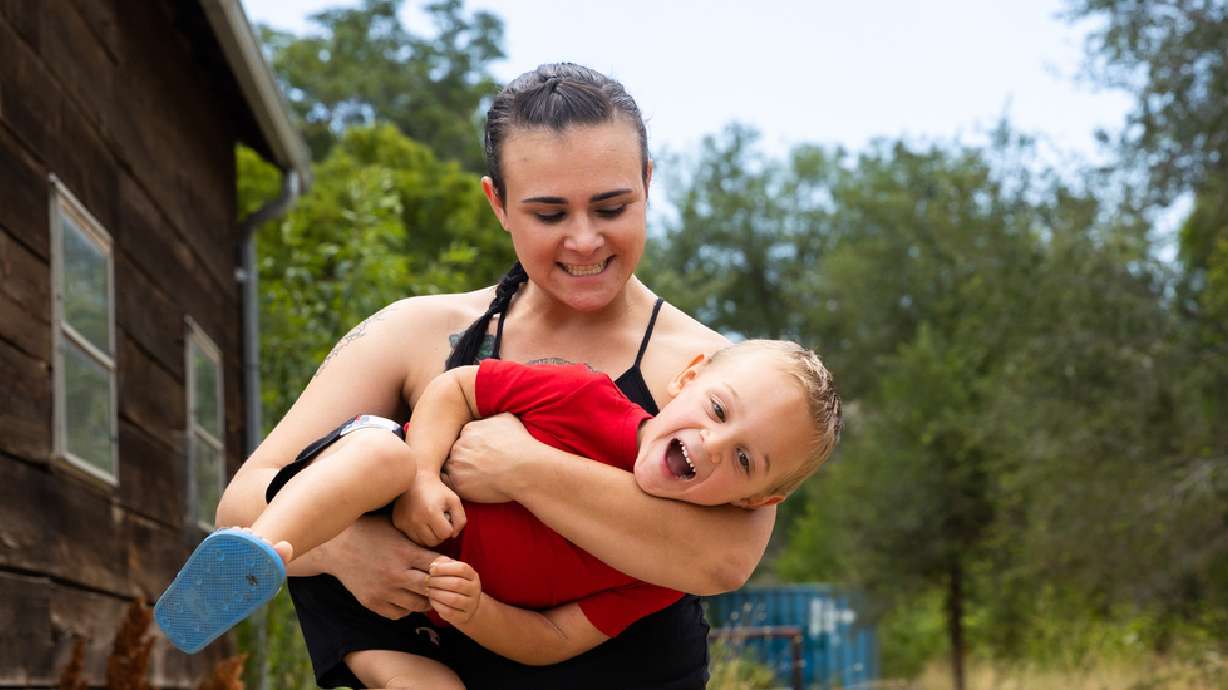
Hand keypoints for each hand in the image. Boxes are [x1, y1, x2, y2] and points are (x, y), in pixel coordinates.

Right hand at [323, 516, 440, 618]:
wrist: (336, 547)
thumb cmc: (371, 532)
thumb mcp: (396, 528)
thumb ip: (418, 540)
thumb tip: (444, 550)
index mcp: (405, 552)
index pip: (439, 566)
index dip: (448, 569)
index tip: (450, 569)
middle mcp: (395, 573)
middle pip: (431, 589)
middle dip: (439, 588)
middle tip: (442, 586)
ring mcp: (383, 590)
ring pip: (417, 605)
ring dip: (425, 600)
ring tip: (426, 593)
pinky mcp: (372, 602)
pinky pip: (398, 613)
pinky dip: (406, 608)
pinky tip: (406, 598)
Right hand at [392, 474, 466, 546]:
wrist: (416, 479)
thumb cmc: (438, 491)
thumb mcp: (455, 501)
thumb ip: (460, 520)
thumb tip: (453, 536)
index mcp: (430, 512)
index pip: (446, 534)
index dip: (450, 526)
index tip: (447, 516)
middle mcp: (415, 519)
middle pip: (434, 542)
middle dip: (440, 533)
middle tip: (439, 520)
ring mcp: (404, 522)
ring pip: (422, 542)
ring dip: (430, 535)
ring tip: (430, 521)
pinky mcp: (398, 523)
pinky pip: (412, 537)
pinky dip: (419, 533)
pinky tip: (421, 520)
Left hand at [426, 557, 481, 625]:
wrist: (467, 606)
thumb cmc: (455, 585)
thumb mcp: (453, 572)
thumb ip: (444, 564)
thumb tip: (434, 565)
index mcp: (472, 575)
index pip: (462, 568)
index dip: (445, 568)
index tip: (431, 568)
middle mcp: (474, 589)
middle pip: (457, 584)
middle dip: (438, 581)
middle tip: (427, 581)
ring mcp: (471, 604)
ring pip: (454, 599)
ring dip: (437, 594)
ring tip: (429, 591)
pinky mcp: (464, 617)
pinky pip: (450, 612)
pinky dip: (438, 606)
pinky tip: (433, 601)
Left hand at [445, 414, 542, 502]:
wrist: (523, 469)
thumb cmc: (519, 446)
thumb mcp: (508, 420)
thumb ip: (493, 418)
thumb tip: (491, 418)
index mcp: (469, 430)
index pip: (463, 438)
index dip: (472, 447)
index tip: (481, 454)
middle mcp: (459, 445)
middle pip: (455, 452)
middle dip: (464, 459)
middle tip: (478, 467)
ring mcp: (456, 465)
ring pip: (449, 467)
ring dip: (459, 472)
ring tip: (474, 478)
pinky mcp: (457, 484)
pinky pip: (448, 484)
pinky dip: (456, 485)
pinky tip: (469, 486)